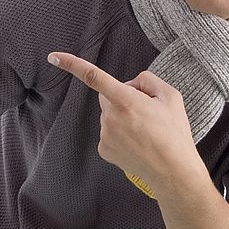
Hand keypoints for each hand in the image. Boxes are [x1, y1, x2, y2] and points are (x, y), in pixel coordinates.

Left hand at [47, 51, 199, 197]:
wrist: (173, 171)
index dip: (72, 64)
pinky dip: (120, 133)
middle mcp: (110, 117)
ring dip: (122, 117)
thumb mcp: (171, 96)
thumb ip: (148, 80)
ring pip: (109, 115)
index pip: (94, 76)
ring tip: (145, 131)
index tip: (53, 57)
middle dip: (121, 97)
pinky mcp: (104, 149)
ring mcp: (105, 134)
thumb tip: (131, 84)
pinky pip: (108, 132)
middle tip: (145, 110)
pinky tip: (137, 142)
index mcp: (126, 100)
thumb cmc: (174, 133)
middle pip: (107, 96)